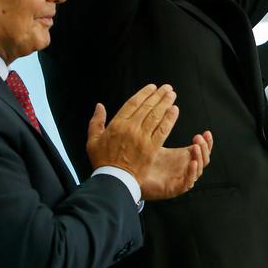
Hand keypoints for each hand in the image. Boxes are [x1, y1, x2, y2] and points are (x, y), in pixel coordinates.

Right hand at [86, 84, 205, 200]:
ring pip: (156, 116)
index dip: (144, 93)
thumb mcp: (92, 140)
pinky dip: (170, 119)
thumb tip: (99, 106)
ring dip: (166, 103)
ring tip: (172, 95)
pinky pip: (163, 130)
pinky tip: (175, 110)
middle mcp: (131, 128)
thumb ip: (96, 121)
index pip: (133, 103)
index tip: (152, 87)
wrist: (114, 180)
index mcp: (117, 125)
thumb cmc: (102, 161)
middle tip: (167, 88)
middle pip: (147, 107)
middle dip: (158, 95)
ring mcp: (142, 138)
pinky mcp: (152, 148)